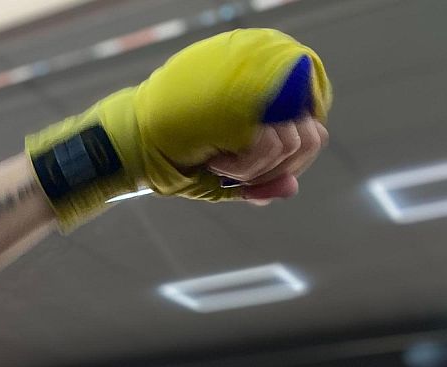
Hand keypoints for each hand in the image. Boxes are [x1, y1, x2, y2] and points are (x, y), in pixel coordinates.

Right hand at [25, 28, 331, 227]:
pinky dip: (246, 165)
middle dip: (280, 167)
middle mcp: (264, 102)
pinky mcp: (240, 104)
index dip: (297, 160)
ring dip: (257, 168)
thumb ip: (255, 186)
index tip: (260, 177)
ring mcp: (253, 98)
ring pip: (293, 141)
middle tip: (239, 175)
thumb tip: (292, 188)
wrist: (133, 147)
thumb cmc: (170, 161)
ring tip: (220, 165)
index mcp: (264, 113)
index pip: (313, 133)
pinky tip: (217, 161)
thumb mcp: (219, 183)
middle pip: (312, 137)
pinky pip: (269, 143)